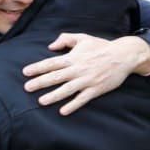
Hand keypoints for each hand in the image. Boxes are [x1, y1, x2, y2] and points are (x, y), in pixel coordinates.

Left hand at [22, 34, 149, 115]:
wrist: (123, 55)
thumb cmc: (101, 46)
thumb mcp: (83, 38)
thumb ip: (66, 39)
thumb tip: (51, 46)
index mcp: (73, 57)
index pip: (51, 63)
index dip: (38, 68)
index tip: (25, 72)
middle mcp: (78, 69)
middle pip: (55, 77)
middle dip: (40, 82)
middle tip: (27, 88)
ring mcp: (87, 80)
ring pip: (67, 90)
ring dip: (53, 96)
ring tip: (41, 101)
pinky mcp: (96, 89)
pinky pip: (82, 99)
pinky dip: (73, 105)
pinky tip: (63, 111)